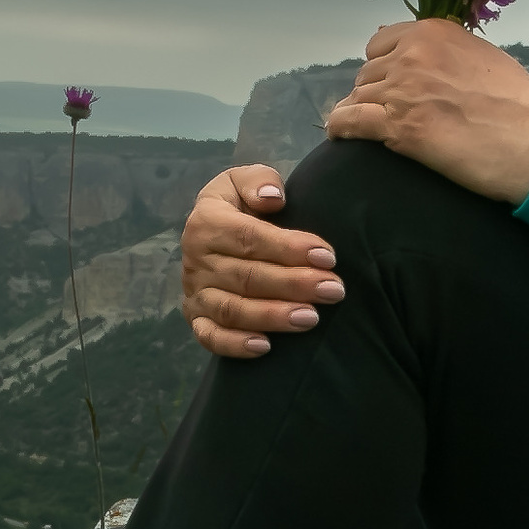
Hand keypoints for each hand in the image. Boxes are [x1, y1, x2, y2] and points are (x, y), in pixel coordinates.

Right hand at [181, 164, 344, 360]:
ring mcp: (194, 292)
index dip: (289, 249)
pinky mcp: (196, 318)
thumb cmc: (242, 207)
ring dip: (273, 316)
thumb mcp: (244, 180)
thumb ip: (257, 181)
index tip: (328, 257)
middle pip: (246, 277)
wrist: (216, 234)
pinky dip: (234, 345)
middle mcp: (196, 259)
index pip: (249, 237)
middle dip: (294, 285)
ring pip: (232, 310)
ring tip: (311, 317)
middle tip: (334, 290)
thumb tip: (272, 199)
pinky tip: (265, 347)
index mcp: (206, 222)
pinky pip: (210, 337)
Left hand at [325, 18, 528, 202]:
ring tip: (366, 128)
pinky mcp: (397, 126)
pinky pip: (349, 121)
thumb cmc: (521, 104)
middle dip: (374, 92)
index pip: (381, 43)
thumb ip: (447, 52)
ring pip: (357, 97)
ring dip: (360, 112)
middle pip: (368, 73)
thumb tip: (417, 55)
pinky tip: (341, 135)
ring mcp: (402, 89)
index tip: (391, 83)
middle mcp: (412, 54)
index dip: (383, 65)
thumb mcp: (483, 57)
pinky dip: (341, 128)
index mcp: (433, 33)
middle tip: (387, 113)